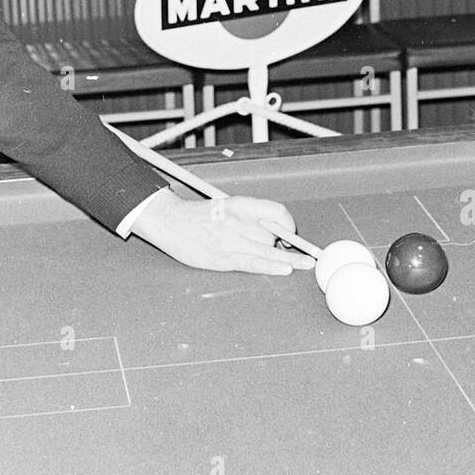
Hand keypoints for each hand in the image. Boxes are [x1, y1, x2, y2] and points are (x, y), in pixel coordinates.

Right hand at [129, 188, 314, 274]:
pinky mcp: (223, 259)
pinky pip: (253, 264)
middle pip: (273, 235)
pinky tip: (285, 269)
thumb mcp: (226, 205)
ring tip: (304, 264)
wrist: (170, 223)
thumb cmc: (200, 216)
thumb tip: (275, 232)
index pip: (275, 211)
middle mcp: (237, 221)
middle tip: (294, 253)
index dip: (288, 223)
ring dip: (288, 259)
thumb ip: (249, 216)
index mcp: (238, 204)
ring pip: (267, 251)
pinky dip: (271, 267)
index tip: (292, 232)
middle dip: (283, 244)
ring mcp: (230, 241)